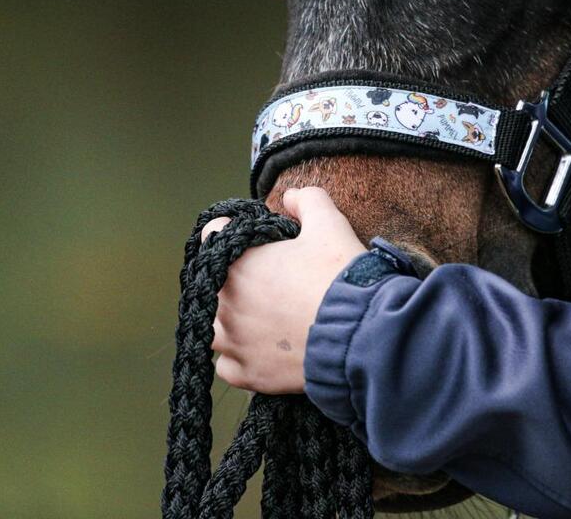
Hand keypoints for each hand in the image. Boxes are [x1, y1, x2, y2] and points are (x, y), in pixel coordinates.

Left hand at [206, 187, 365, 393]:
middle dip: (235, 277)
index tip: (253, 238)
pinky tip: (260, 348)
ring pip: (214, 328)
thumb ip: (307, 200)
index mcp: (236, 263)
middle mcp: (225, 304)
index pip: (212, 233)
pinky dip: (238, 357)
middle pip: (212, 282)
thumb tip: (292, 195)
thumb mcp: (328, 223)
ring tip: (259, 317)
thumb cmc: (338, 276)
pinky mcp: (248, 374)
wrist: (359, 335)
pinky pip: (227, 366)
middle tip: (267, 279)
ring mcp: (233, 343)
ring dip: (229, 320)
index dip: (233, 229)